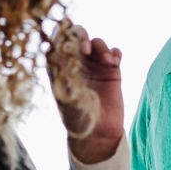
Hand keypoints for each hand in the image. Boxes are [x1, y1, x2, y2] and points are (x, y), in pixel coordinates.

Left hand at [54, 25, 124, 163]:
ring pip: (97, 43)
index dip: (62, 35)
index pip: (59, 42)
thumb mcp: (65, 95)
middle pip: (79, 37)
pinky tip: (114, 61)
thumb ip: (62, 72)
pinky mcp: (112, 72)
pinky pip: (114, 53)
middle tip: (85, 48)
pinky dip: (115, 52)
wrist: (98, 134)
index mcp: (60, 67)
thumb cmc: (76, 117)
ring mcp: (95, 66)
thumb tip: (55, 49)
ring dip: (102, 47)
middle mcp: (77, 63)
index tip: (67, 39)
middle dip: (82, 37)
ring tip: (108, 61)